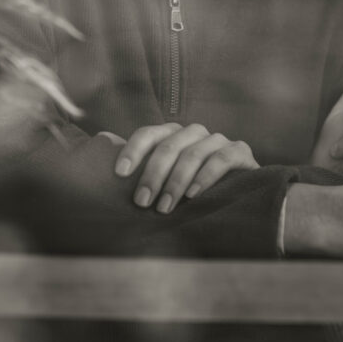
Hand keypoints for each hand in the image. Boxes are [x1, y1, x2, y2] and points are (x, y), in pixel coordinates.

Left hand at [114, 123, 258, 213]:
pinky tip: (193, 195)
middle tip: (141, 202)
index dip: (133, 150)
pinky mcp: (240, 152)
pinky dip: (206, 176)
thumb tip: (102, 180)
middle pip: (170, 145)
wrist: (238, 196)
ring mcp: (218, 140)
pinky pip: (222, 158)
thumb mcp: (165, 185)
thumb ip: (144, 180)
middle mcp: (195, 133)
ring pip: (193, 152)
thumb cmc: (190, 194)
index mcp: (173, 135)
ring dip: (176, 181)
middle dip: (153, 174)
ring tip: (164, 207)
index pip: (149, 134)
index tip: (119, 173)